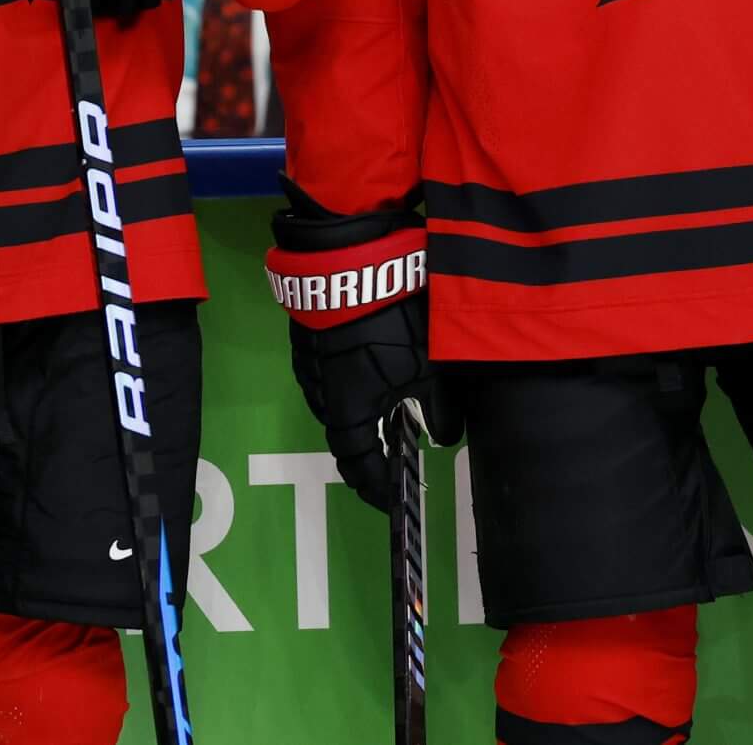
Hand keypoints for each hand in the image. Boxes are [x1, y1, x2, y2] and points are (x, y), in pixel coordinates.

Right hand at [267, 205, 459, 513]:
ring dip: (357, 404)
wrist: (351, 255)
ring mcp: (308, 359)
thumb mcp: (431, 368)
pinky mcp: (307, 330)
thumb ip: (441, 409)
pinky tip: (368, 360)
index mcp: (347, 410)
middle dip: (366, 440)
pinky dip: (347, 376)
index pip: (355, 464)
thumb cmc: (394, 320)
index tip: (388, 497)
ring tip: (386, 398)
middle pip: (340, 429)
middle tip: (394, 442)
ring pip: (331, 397)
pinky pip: (325, 368)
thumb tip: (445, 439)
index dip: (372, 486)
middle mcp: (320, 391)